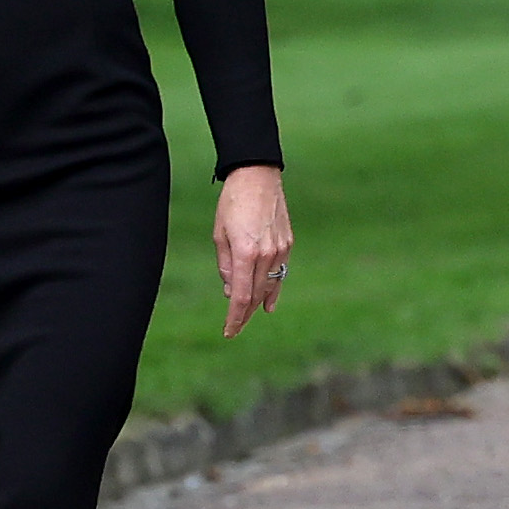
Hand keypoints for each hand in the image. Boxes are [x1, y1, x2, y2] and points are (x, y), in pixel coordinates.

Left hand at [213, 165, 292, 337]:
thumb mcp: (220, 235)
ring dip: (258, 303)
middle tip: (234, 328)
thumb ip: (226, 266)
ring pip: (270, 285)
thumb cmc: (232, 203)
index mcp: (245, 253)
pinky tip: (269, 302)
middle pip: (256, 295)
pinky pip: (280, 272)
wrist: (257, 176)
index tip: (229, 332)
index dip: (234, 318)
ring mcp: (281, 250)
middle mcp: (266, 255)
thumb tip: (232, 291)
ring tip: (248, 317)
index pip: (241, 297)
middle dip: (244, 314)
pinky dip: (273, 288)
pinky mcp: (288, 243)